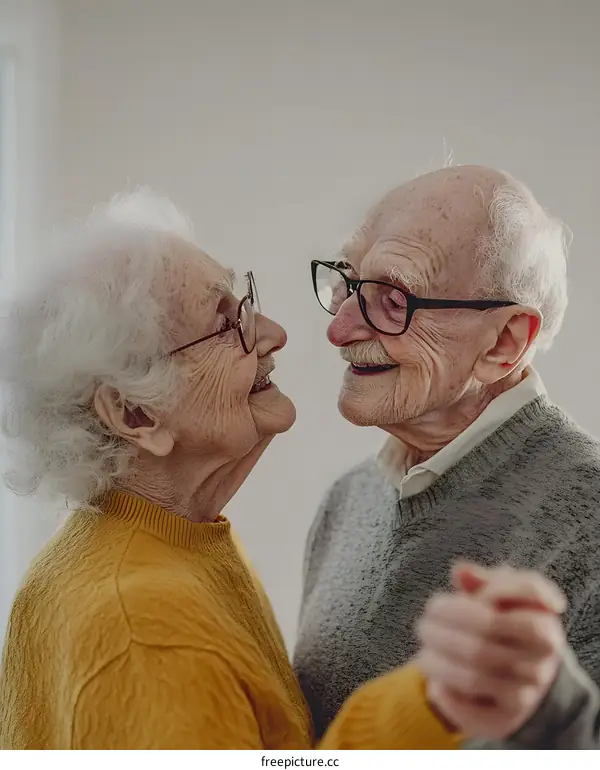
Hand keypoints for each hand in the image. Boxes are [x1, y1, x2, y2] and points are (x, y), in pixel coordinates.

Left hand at [416, 563, 566, 740]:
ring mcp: (525, 696)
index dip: (460, 605)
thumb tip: (460, 571)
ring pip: (471, 678)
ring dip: (436, 662)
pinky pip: (469, 712)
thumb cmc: (508, 624)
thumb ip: (484, 581)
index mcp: (544, 626)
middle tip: (422, 624)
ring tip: (423, 650)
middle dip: (440, 632)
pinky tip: (435, 681)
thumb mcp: (504, 597)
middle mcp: (540, 664)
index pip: (502, 613)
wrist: (526, 676)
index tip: (435, 602)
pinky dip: (445, 694)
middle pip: (480, 645)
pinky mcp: (505, 722)